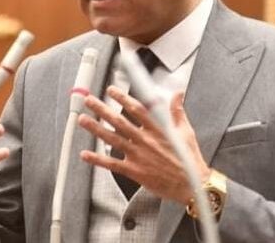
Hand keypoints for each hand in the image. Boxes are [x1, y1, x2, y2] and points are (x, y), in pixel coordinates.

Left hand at [78, 86, 209, 204]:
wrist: (191, 185)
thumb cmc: (189, 158)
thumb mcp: (186, 131)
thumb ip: (177, 111)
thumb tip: (177, 94)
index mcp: (158, 128)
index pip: (136, 109)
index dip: (122, 98)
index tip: (111, 90)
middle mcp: (145, 140)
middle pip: (119, 121)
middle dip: (102, 109)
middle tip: (89, 100)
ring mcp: (138, 155)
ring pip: (112, 139)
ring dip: (96, 129)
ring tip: (82, 119)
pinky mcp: (135, 171)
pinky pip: (112, 164)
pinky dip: (98, 159)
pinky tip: (85, 154)